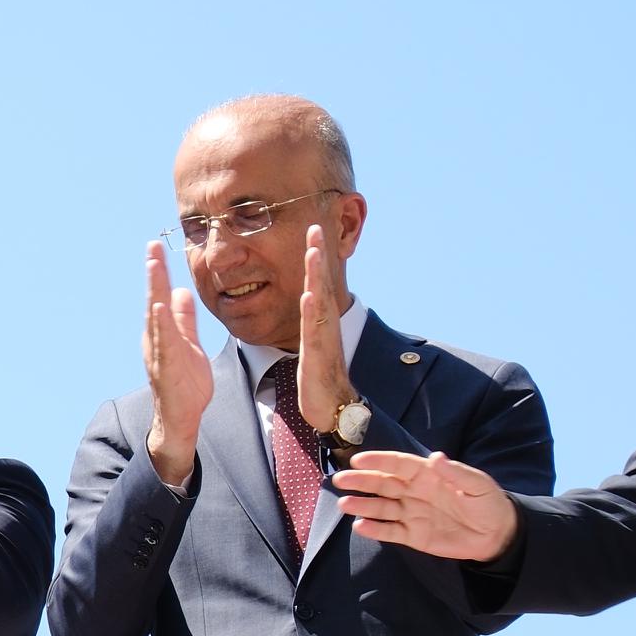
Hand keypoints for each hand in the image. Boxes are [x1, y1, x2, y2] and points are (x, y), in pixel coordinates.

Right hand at [141, 241, 213, 486]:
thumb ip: (184, 319)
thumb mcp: (189, 344)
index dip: (158, 272)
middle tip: (152, 247)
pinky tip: (158, 306)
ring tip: (154, 267)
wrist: (181, 418)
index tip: (156, 247)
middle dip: (153, 273)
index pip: (159, 297)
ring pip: (155, 317)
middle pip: (153, 300)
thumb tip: (181, 292)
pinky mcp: (165, 367)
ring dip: (154, 291)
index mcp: (162, 333)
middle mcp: (155, 339)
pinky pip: (162, 342)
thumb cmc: (185, 383)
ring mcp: (158, 353)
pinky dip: (159, 323)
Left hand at [293, 224, 356, 434]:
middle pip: (323, 284)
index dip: (316, 256)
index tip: (312, 229)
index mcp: (320, 320)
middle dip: (319, 255)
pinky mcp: (317, 356)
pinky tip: (307, 295)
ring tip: (312, 252)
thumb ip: (308, 323)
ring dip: (317, 276)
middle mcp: (325, 324)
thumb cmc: (319, 377)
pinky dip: (312, 313)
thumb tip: (303, 301)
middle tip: (315, 227)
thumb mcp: (311, 344)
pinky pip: (314, 331)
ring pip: (319, 302)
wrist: (332, 408)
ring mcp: (323, 338)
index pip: (318, 282)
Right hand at [334, 450, 522, 560]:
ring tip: (344, 504)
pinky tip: (360, 526)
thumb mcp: (479, 485)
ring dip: (363, 505)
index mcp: (428, 475)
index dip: (380, 461)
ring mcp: (412, 513)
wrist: (498, 535)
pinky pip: (390, 531)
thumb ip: (456, 472)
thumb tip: (435, 457)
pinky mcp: (413, 535)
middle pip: (383, 484)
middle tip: (340, 479)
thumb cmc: (489, 504)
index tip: (359, 459)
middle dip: (362, 481)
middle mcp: (415, 492)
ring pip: (382, 507)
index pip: (400, 464)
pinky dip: (374, 529)